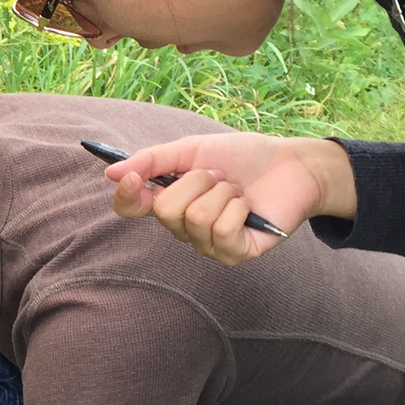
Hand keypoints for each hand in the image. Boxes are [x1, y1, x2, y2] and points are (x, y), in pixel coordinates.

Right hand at [107, 133, 356, 265]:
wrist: (291, 164)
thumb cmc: (242, 157)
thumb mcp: (193, 150)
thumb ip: (153, 160)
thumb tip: (112, 173)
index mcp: (169, 200)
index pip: (131, 208)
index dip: (127, 196)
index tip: (135, 177)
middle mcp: (183, 227)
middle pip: (166, 210)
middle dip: (196, 182)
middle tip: (219, 177)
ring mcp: (208, 245)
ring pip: (195, 218)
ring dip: (221, 193)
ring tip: (236, 191)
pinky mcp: (234, 254)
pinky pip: (222, 230)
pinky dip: (238, 208)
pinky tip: (248, 207)